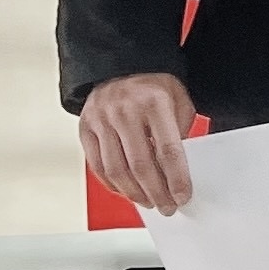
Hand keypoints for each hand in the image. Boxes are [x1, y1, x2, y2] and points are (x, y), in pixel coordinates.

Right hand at [79, 71, 195, 213]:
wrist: (120, 62)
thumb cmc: (153, 85)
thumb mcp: (178, 100)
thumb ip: (180, 133)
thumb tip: (178, 172)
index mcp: (153, 102)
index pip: (168, 150)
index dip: (176, 179)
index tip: (183, 196)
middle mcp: (124, 110)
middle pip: (141, 165)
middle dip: (156, 193)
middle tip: (167, 207)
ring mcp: (101, 119)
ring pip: (117, 170)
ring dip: (134, 193)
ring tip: (149, 202)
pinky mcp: (85, 127)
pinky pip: (98, 165)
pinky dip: (113, 184)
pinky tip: (127, 191)